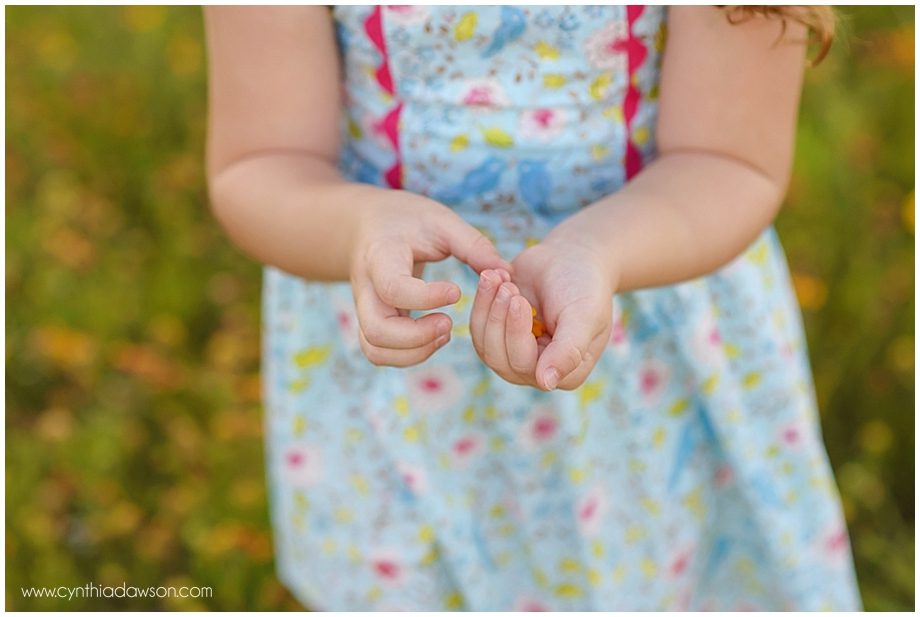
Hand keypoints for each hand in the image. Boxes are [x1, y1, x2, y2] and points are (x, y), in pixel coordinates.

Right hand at [349, 190, 510, 366]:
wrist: (368, 225)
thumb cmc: (407, 221)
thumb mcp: (440, 221)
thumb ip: (473, 245)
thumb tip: (506, 273)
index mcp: (381, 256)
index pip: (393, 288)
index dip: (427, 298)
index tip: (457, 291)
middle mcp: (366, 288)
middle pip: (377, 330)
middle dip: (418, 337)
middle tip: (449, 322)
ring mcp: (365, 309)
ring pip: (375, 349)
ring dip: (414, 352)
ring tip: (445, 333)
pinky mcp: (371, 322)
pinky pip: (379, 353)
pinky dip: (408, 356)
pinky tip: (435, 337)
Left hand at [470, 238, 616, 389]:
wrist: (572, 257)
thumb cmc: (584, 286)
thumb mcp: (583, 316)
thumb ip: (568, 351)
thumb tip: (547, 383)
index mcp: (566, 373)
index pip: (527, 366)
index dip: (516, 333)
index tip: (518, 300)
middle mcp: (538, 369)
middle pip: (500, 358)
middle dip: (499, 319)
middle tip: (508, 286)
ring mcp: (515, 353)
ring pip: (484, 344)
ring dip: (487, 308)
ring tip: (498, 277)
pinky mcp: (499, 334)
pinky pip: (478, 327)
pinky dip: (481, 301)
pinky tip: (493, 277)